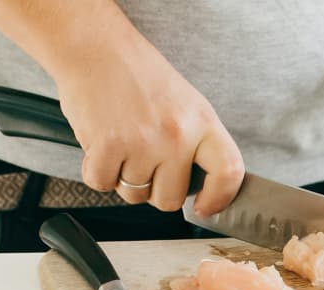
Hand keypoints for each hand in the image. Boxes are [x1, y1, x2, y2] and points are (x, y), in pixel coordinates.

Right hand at [54, 30, 243, 213]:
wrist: (95, 47)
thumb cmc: (138, 75)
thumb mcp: (187, 104)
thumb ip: (198, 144)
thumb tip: (204, 187)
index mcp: (203, 122)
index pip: (228, 173)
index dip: (218, 198)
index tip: (205, 206)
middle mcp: (177, 135)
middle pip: (170, 199)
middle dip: (155, 189)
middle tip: (146, 162)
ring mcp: (143, 143)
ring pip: (135, 194)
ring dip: (124, 178)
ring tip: (123, 144)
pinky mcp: (107, 147)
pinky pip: (102, 184)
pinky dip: (97, 171)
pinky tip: (102, 145)